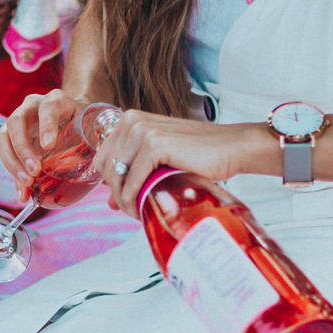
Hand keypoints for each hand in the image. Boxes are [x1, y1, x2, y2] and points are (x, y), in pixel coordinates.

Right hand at [0, 89, 79, 200]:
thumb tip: (85, 181)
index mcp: (55, 100)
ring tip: (27, 182)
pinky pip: (4, 153)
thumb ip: (83, 150)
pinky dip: (13, 174)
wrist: (73, 118)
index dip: (46, 125)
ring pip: (2, 137)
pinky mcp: (10, 136)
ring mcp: (17, 120)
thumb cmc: (81, 126)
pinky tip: (23, 193)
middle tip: (35, 171)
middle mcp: (32, 106)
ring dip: (12, 162)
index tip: (49, 146)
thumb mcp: (86, 132)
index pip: (48, 107)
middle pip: (16, 122)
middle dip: (23, 149)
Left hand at [92, 110, 264, 218]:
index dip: (110, 183)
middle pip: (105, 167)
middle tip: (134, 210)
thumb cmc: (197, 155)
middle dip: (116, 193)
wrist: (230, 148)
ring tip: (140, 213)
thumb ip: (133, 175)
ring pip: (116, 176)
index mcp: (129, 120)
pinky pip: (132, 181)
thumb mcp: (159, 163)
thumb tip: (109, 203)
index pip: (102, 158)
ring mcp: (142, 130)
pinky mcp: (155, 144)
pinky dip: (134, 199)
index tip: (126, 201)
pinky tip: (143, 209)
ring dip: (124, 200)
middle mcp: (132, 121)